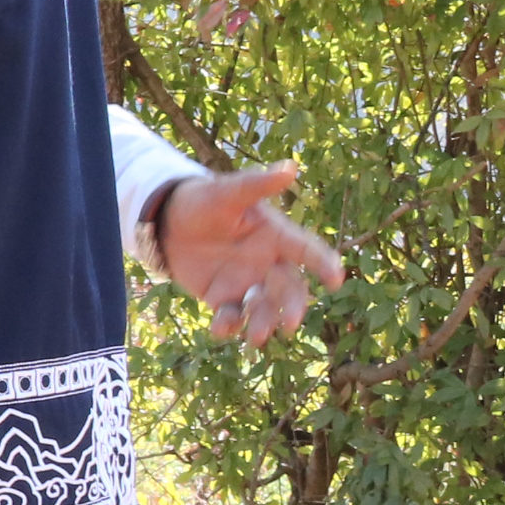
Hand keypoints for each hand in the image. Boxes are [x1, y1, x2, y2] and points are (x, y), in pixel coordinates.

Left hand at [155, 162, 344, 343]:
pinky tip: (221, 329)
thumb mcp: (227, 192)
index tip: (336, 279)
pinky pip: (231, 315)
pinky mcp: (222, 297)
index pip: (307, 250)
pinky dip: (229, 325)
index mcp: (277, 235)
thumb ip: (256, 185)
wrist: (168, 221)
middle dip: (292, 306)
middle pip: (288, 288)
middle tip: (290, 323)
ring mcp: (246, 282)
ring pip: (263, 307)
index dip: (323, 263)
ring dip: (262, 322)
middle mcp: (268, 263)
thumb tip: (290, 168)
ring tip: (257, 337)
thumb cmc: (204, 201)